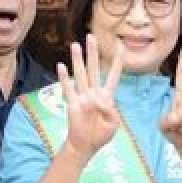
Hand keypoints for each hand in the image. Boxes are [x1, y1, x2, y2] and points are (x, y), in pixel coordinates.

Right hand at [58, 34, 122, 158]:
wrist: (86, 145)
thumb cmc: (101, 135)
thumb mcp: (113, 124)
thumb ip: (111, 111)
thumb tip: (100, 101)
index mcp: (107, 97)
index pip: (113, 76)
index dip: (117, 63)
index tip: (120, 47)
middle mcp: (94, 93)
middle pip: (94, 68)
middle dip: (93, 53)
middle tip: (91, 36)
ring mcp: (82, 96)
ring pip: (80, 74)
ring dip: (78, 60)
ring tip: (75, 45)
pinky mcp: (72, 103)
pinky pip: (68, 88)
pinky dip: (64, 78)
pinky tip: (61, 66)